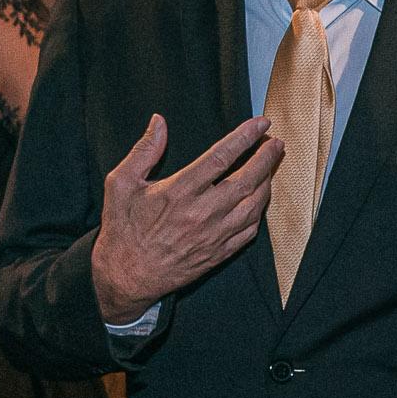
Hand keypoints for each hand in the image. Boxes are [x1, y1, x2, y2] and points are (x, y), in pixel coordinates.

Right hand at [89, 114, 282, 322]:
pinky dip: (259, 211)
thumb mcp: (121, 183)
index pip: (222, 156)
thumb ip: (144, 150)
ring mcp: (214, 235)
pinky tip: (259, 199)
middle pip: (247, 179)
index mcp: (179, 191)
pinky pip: (250, 230)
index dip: (245, 137)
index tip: (260, 123)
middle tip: (275, 143)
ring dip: (267, 182)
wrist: (126, 276)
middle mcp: (202, 213)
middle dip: (266, 157)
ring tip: (271, 166)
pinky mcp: (219, 253)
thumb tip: (159, 122)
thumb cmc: (123, 228)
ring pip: (254, 205)